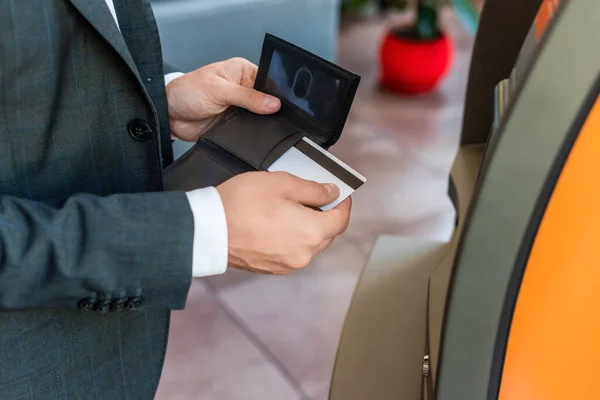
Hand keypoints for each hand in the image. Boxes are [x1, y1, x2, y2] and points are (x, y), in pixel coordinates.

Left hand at [166, 58, 280, 141]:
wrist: (169, 115)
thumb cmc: (186, 92)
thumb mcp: (218, 90)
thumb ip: (247, 97)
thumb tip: (273, 103)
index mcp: (242, 72)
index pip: (268, 80)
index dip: (277, 93)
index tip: (283, 104)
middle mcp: (243, 89)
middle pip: (266, 100)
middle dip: (270, 110)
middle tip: (272, 117)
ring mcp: (240, 107)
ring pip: (260, 117)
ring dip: (259, 122)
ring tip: (258, 125)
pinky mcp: (235, 124)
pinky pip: (249, 130)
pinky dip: (251, 133)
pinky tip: (251, 133)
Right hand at [216, 172, 351, 274]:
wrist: (208, 230)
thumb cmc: (241, 204)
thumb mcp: (282, 183)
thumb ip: (312, 189)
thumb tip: (331, 193)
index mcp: (311, 232)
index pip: (341, 220)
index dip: (344, 204)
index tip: (340, 194)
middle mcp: (304, 254)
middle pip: (326, 234)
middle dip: (324, 215)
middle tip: (312, 196)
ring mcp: (287, 264)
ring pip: (308, 244)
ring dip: (307, 227)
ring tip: (289, 208)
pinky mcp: (272, 268)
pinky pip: (292, 251)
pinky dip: (291, 238)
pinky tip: (276, 223)